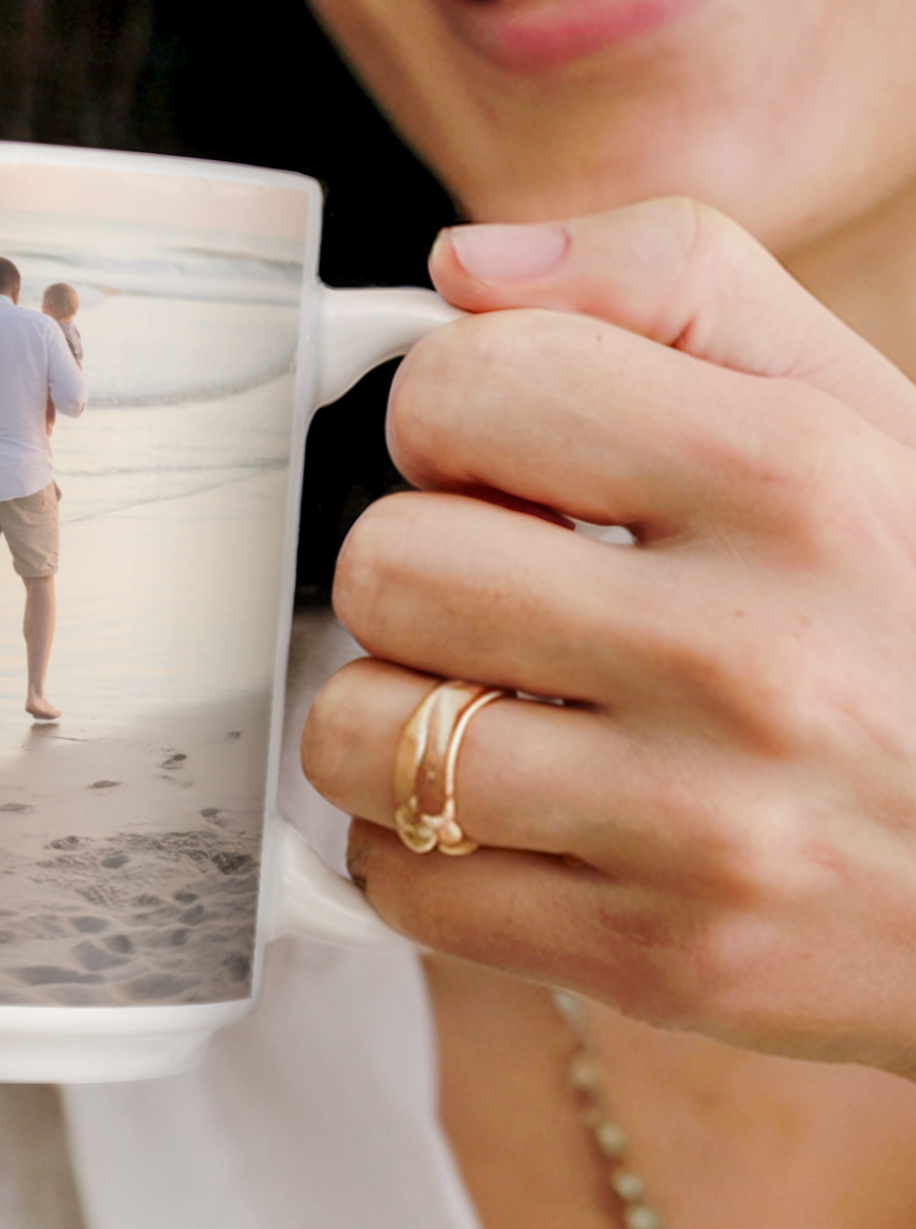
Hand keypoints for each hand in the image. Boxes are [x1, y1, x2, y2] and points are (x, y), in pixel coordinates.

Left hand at [301, 198, 915, 1075]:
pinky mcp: (664, 959)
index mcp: (795, 478)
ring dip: (392, 720)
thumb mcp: (867, 416)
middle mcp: (746, 653)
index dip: (448, 419)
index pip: (463, 385)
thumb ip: (674, 286)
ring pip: (362, 734)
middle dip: (412, 576)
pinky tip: (510, 819)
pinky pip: (402, 882)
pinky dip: (417, 850)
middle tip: (492, 600)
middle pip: (384, 565)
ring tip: (490, 711)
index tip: (494, 465)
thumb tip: (463, 269)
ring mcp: (702, 824)